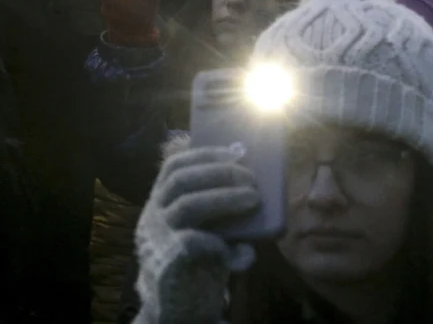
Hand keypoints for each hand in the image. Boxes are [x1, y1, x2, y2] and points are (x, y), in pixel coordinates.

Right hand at [134, 145, 260, 323]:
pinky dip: (223, 243)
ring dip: (227, 198)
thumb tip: (253, 179)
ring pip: (188, 204)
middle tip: (252, 178)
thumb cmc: (201, 258)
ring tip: (254, 199)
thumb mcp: (207, 226)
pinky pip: (194, 242)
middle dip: (220, 172)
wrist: (181, 306)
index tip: (236, 152)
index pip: (174, 167)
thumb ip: (219, 205)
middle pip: (182, 179)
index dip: (205, 154)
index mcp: (161, 202)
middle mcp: (153, 215)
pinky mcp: (168, 261)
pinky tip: (242, 251)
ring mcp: (157, 238)